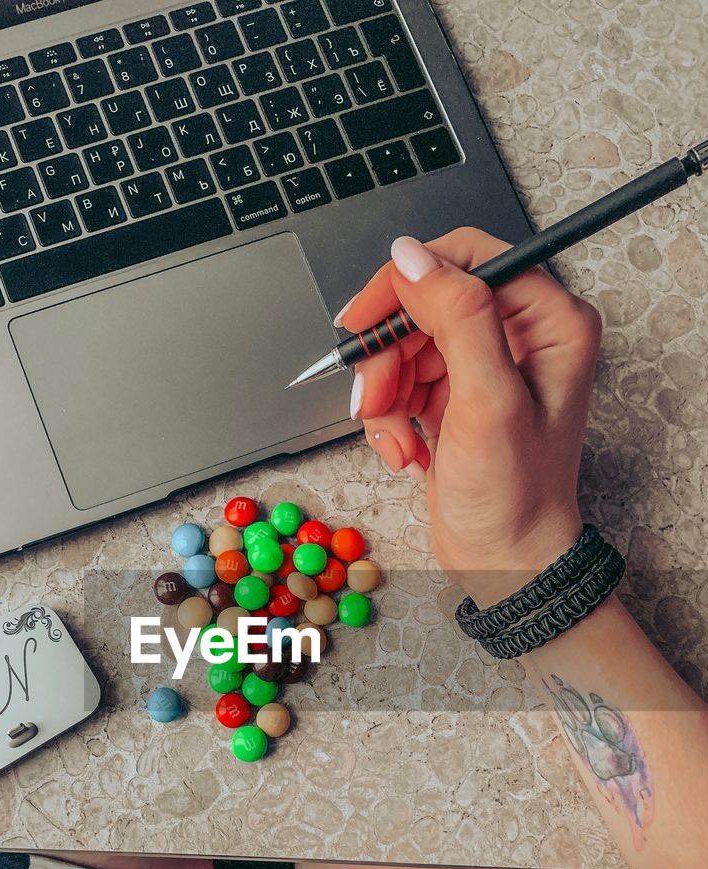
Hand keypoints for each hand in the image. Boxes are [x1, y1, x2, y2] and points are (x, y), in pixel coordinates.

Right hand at [338, 228, 601, 605]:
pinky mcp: (455, 395)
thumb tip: (414, 258)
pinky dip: (389, 415)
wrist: (504, 561)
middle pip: (425, 303)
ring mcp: (484, 366)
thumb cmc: (515, 497)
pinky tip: (403, 449)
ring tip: (394, 437)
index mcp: (549, 321)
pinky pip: (401, 379)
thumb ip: (458, 318)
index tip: (369, 317)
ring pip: (404, 343)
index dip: (409, 283)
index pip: (467, 259)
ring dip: (384, 392)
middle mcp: (520, 335)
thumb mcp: (487, 402)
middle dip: (389, 353)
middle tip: (374, 396)